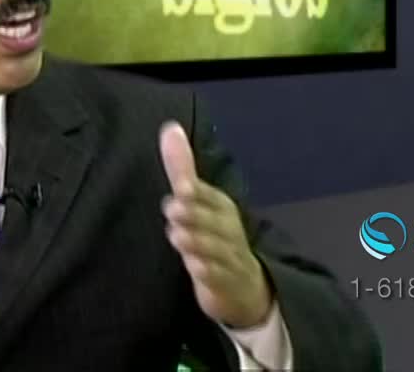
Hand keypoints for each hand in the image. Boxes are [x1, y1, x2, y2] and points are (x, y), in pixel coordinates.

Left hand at [159, 120, 271, 328]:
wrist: (244, 286)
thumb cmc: (215, 236)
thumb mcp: (197, 201)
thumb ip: (181, 167)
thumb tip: (169, 127)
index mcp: (221, 207)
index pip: (210, 196)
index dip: (197, 192)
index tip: (182, 186)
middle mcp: (228, 229)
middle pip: (213, 222)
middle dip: (195, 215)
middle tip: (173, 208)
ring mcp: (229, 258)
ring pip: (215, 249)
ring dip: (197, 242)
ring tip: (177, 235)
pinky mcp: (226, 283)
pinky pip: (219, 277)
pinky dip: (208, 273)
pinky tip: (195, 268)